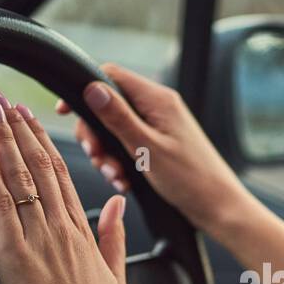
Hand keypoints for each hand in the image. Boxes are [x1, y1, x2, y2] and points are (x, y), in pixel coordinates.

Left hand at [0, 92, 126, 283]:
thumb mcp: (115, 277)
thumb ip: (112, 237)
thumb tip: (113, 205)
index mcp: (82, 234)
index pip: (61, 175)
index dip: (43, 143)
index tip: (31, 120)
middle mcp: (61, 229)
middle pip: (38, 166)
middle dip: (20, 129)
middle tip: (5, 100)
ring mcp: (38, 240)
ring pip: (19, 177)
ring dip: (3, 140)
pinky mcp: (14, 255)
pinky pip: (0, 204)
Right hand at [58, 63, 252, 237]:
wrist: (218, 207)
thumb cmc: (191, 179)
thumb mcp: (147, 148)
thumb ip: (118, 118)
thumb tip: (91, 88)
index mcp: (157, 100)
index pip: (110, 76)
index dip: (84, 90)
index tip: (65, 112)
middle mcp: (158, 107)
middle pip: (109, 106)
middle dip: (96, 134)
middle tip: (98, 158)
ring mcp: (159, 126)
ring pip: (116, 130)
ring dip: (108, 155)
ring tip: (116, 178)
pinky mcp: (159, 144)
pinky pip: (128, 146)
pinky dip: (121, 163)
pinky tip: (125, 182)